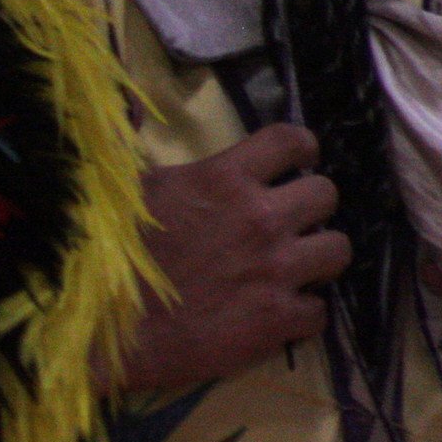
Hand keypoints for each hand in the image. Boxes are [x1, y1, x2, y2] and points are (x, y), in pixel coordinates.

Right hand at [110, 123, 350, 395]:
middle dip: (308, 207)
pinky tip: (273, 316)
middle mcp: (261, 218)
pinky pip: (318, 312)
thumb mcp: (126, 193)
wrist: (103, 335)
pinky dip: (298, 315)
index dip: (300, 150)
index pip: (291, 141)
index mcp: (223, 179)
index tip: (295, 163)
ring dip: (315, 259)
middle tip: (285, 224)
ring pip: (338, 250)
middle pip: (326, 194)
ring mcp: (275, 270)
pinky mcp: (278, 320)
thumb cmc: (108, 259)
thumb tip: (129, 107)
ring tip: (289, 270)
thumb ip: (152, 157)